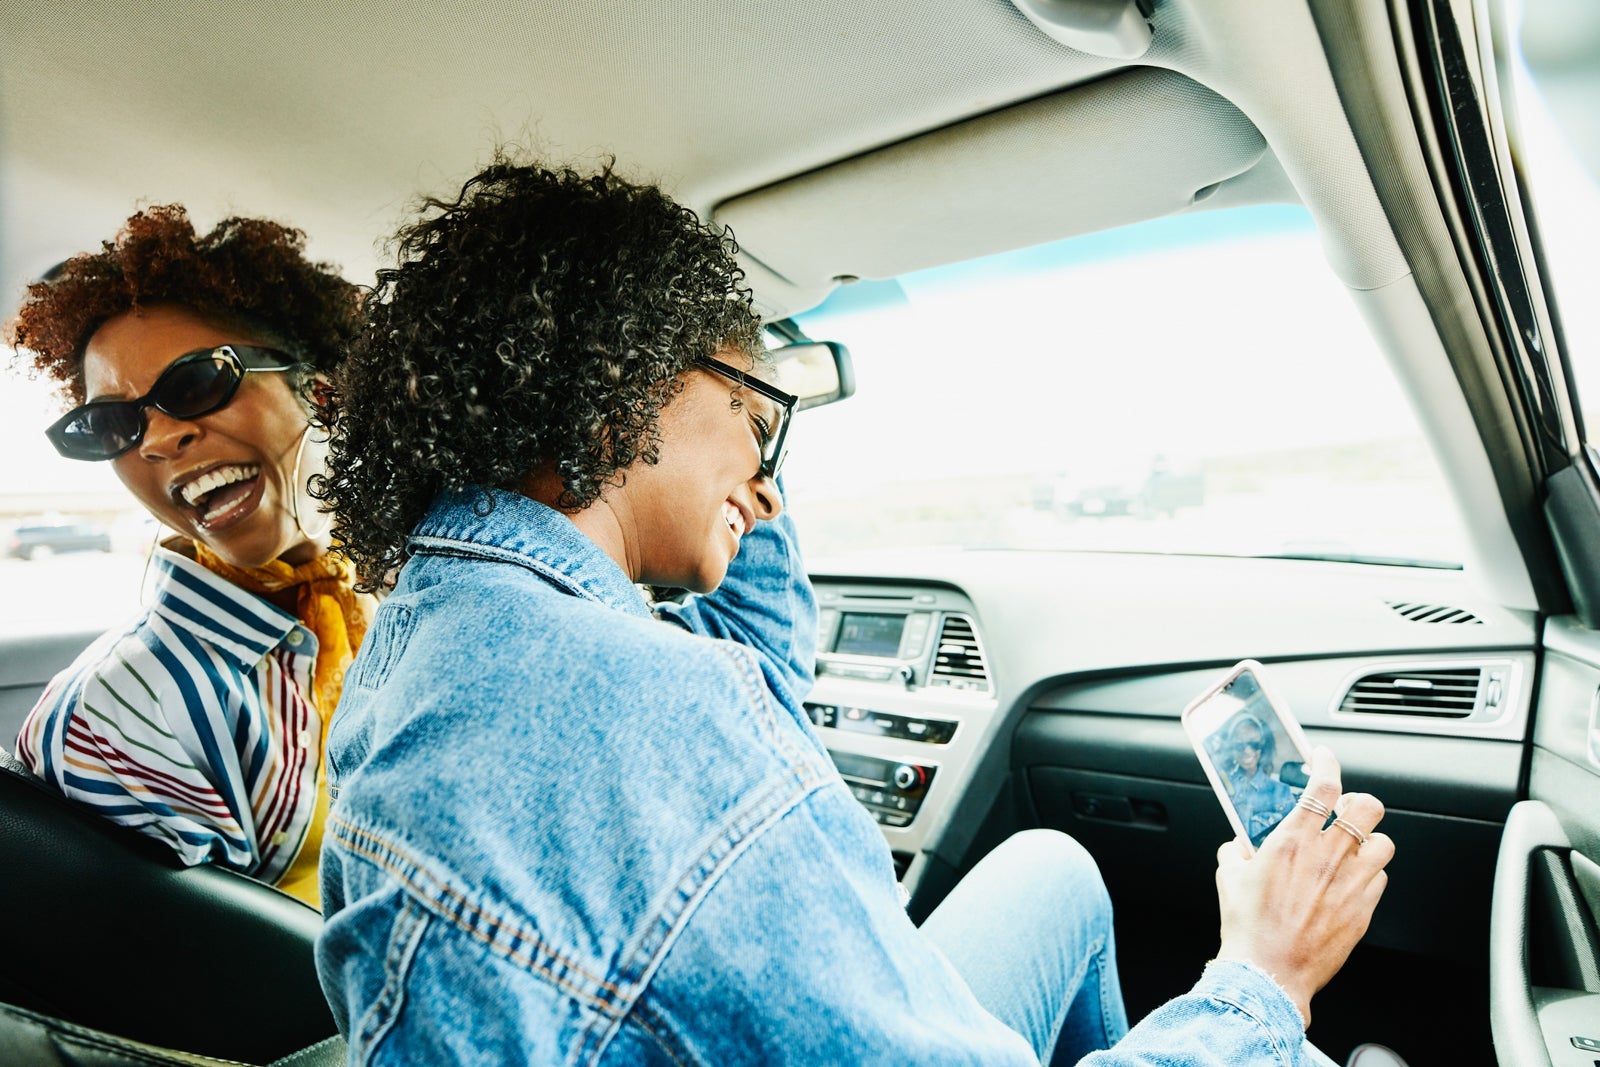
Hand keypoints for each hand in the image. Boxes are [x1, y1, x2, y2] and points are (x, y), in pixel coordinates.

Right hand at [1213, 746, 1393, 1026]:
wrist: (1269, 972)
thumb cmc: (1249, 927)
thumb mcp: (1229, 878)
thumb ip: (1236, 852)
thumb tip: (1238, 845)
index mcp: (1292, 840)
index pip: (1323, 786)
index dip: (1327, 763)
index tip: (1324, 758)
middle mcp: (1327, 856)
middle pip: (1368, 807)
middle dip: (1360, 803)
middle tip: (1347, 810)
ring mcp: (1351, 882)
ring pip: (1384, 843)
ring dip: (1370, 842)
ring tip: (1355, 850)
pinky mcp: (1364, 909)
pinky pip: (1380, 880)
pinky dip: (1369, 876)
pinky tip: (1350, 884)